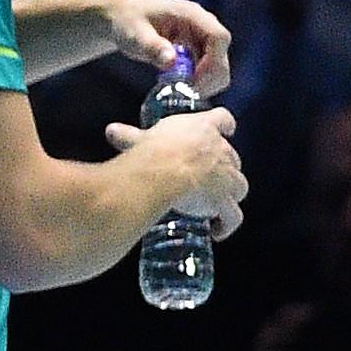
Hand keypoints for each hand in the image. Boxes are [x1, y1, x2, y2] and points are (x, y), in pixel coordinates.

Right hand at [106, 104, 246, 238]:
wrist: (162, 172)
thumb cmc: (153, 150)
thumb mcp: (139, 139)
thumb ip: (129, 136)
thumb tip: (111, 130)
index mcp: (203, 128)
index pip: (223, 119)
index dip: (224, 125)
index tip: (225, 129)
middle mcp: (221, 149)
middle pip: (232, 157)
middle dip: (223, 167)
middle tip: (208, 178)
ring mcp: (227, 176)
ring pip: (239, 185)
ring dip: (229, 195)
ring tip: (217, 206)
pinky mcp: (225, 200)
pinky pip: (233, 215)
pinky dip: (227, 223)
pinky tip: (217, 231)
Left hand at [107, 0, 234, 95]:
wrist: (119, 19)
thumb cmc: (126, 21)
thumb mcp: (134, 34)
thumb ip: (152, 46)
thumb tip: (171, 62)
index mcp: (192, 14)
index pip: (219, 37)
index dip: (214, 62)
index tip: (195, 82)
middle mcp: (201, 25)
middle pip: (222, 55)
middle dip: (210, 78)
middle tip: (188, 94)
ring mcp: (199, 38)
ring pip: (216, 66)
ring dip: (204, 82)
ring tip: (180, 92)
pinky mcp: (194, 51)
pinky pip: (205, 70)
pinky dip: (197, 82)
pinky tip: (178, 88)